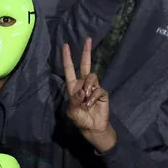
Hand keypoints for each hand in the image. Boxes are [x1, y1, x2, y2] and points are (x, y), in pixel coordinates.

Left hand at [63, 38, 115, 152]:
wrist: (93, 127)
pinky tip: (91, 104)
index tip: (65, 45)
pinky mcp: (102, 92)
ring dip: (87, 88)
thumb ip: (75, 100)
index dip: (67, 57)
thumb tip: (82, 91)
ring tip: (86, 101)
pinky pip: (98, 89)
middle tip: (88, 39)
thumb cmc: (80, 119)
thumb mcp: (72, 111)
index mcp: (73, 86)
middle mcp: (83, 84)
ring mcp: (94, 87)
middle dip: (86, 52)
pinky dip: (93, 96)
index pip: (69, 69)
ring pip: (91, 77)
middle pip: (85, 65)